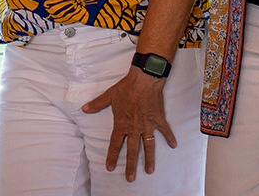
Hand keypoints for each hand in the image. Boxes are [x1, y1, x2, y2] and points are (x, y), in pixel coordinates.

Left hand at [83, 67, 175, 181]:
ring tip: (149, 171)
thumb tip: (84, 108)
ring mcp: (148, 125)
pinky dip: (170, 138)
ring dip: (149, 159)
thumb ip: (97, 104)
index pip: (115, 144)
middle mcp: (134, 128)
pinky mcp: (159, 119)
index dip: (112, 157)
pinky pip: (165, 131)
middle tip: (130, 179)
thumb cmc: (126, 87)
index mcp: (122, 124)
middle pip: (133, 151)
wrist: (144, 80)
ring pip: (149, 146)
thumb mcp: (109, 96)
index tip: (110, 168)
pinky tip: (173, 146)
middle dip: (131, 166)